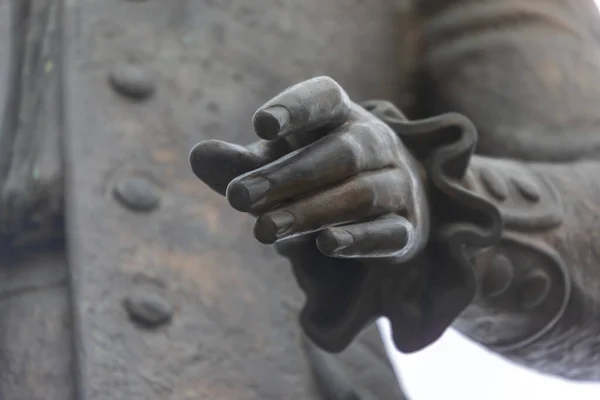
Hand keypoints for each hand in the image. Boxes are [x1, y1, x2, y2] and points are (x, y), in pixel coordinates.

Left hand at [190, 76, 429, 261]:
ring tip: (263, 231)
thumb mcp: (278, 166)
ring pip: (361, 194)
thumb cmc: (317, 177)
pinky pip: (388, 232)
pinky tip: (325, 244)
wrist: (380, 207)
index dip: (296, 108)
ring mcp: (397, 185)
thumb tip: (199, 156)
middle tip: (238, 198)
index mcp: (342, 117)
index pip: (325, 99)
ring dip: (311, 211)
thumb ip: (241, 165)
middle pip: (340, 153)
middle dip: (288, 176)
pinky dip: (358, 238)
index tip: (260, 126)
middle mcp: (376, 144)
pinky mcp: (407, 228)